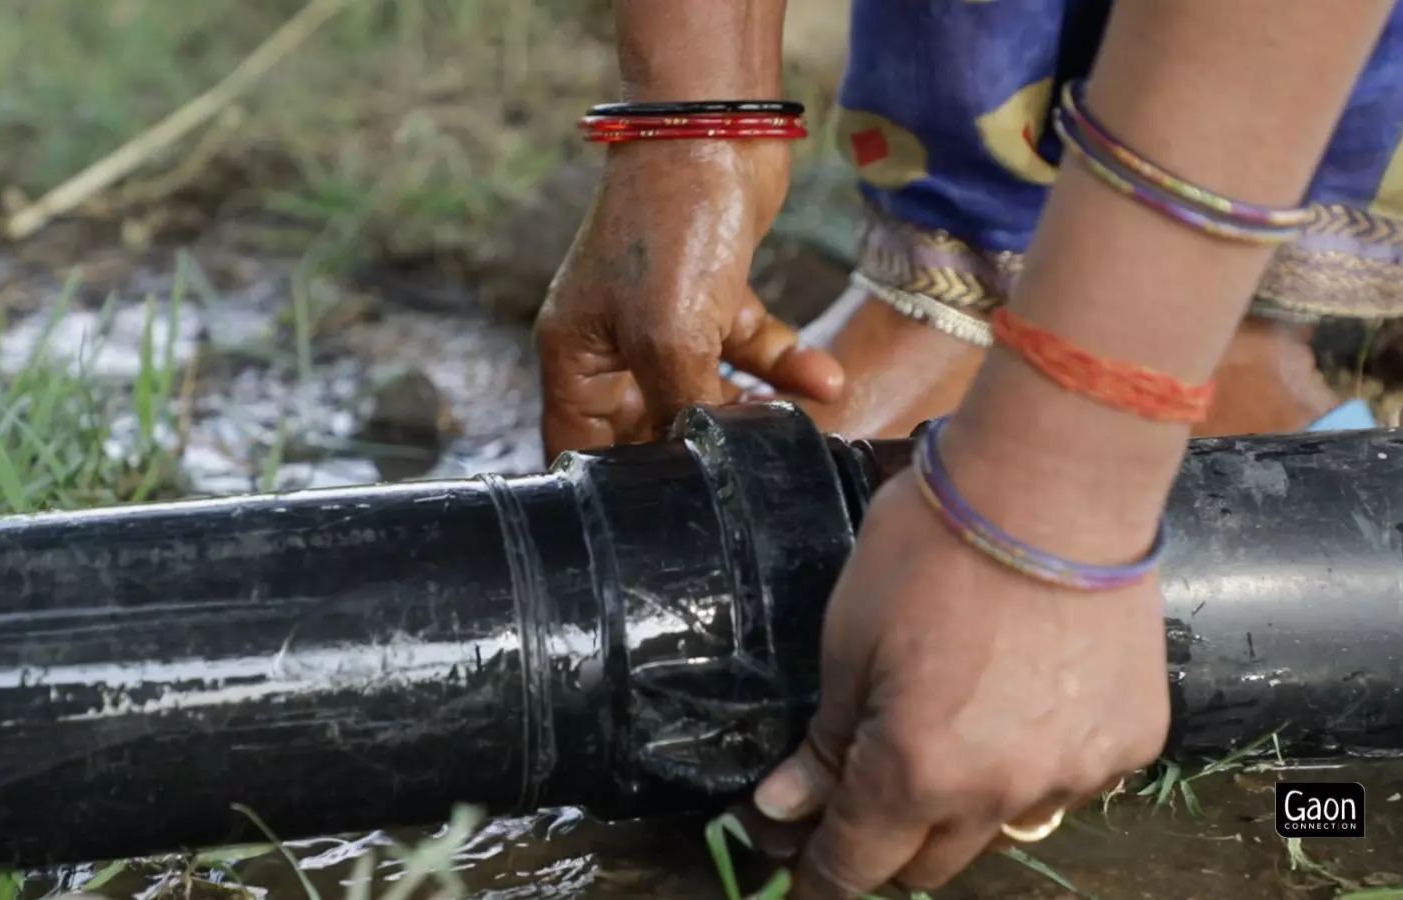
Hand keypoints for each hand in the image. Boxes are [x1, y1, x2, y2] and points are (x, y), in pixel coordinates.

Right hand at [534, 141, 842, 460]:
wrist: (717, 135)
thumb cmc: (668, 230)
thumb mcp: (670, 340)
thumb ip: (686, 412)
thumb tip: (710, 469)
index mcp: (577, 358)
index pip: (581, 447)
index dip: (613, 488)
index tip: (660, 525)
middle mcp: (614, 345)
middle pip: (650, 429)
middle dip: (696, 456)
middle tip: (738, 490)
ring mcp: (666, 321)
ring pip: (707, 394)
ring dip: (749, 417)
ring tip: (786, 444)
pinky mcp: (716, 297)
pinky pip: (748, 351)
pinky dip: (784, 366)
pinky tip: (826, 382)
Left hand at [751, 442, 1170, 896]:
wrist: (1053, 487)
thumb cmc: (927, 551)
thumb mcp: (850, 640)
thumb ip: (825, 740)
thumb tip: (783, 809)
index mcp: (915, 772)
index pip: (857, 865)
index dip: (824, 878)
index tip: (807, 880)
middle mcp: (999, 795)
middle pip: (931, 863)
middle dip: (889, 839)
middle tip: (871, 785)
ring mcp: (1075, 775)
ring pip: (1002, 828)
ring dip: (965, 803)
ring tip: (958, 727)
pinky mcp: (1131, 743)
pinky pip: (1068, 782)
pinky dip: (1036, 762)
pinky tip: (1028, 698)